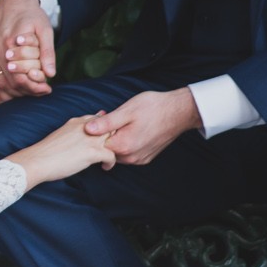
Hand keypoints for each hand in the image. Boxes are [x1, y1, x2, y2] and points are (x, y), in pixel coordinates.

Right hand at [0, 0, 55, 104]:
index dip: (35, 87)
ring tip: (24, 95)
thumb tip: (50, 74)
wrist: (13, 0)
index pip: (22, 76)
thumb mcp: (45, 30)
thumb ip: (48, 52)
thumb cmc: (31, 15)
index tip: (46, 90)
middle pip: (10, 80)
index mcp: (12, 42)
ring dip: (10, 92)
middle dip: (25, 91)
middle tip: (38, 93)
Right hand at [13, 112, 118, 186]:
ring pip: (114, 138)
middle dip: (114, 137)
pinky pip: (112, 155)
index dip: (104, 128)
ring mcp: (90, 139)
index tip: (105, 137)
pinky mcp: (92, 152)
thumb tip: (76, 141)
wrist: (37, 160)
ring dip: (115, 148)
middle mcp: (85, 127)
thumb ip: (72, 135)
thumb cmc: (45, 153)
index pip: (98, 119)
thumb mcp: (60, 136)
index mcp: (75, 122)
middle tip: (113, 149)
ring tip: (111, 157)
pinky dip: (111, 163)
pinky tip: (105, 167)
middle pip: (109, 126)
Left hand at [85, 89, 202, 165]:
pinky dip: (126, 144)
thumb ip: (106, 122)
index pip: (97, 145)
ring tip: (122, 123)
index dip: (95, 131)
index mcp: (123, 146)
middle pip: (106, 151)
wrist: (179, 112)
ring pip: (117, 153)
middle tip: (110, 117)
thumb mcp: (127, 111)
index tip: (101, 117)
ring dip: (115, 140)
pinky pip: (128, 154)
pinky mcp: (145, 157)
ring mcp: (139, 159)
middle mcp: (130, 157)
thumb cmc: (153, 108)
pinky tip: (131, 130)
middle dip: (104, 136)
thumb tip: (87, 129)